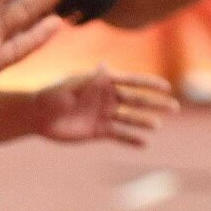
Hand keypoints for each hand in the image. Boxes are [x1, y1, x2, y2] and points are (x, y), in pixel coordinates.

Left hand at [32, 68, 176, 145]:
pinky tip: (144, 144)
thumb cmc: (51, 96)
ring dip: (144, 121)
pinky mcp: (100, 131)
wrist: (37, 117)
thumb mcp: (69, 86)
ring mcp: (105, 115)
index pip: (131, 81)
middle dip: (155, 103)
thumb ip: (89, 79)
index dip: (149, 84)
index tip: (167, 87)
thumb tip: (105, 66)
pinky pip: (119, 135)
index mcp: (103, 82)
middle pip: (137, 100)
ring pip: (130, 118)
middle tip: (173, 107)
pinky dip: (132, 139)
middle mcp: (108, 98)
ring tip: (156, 125)